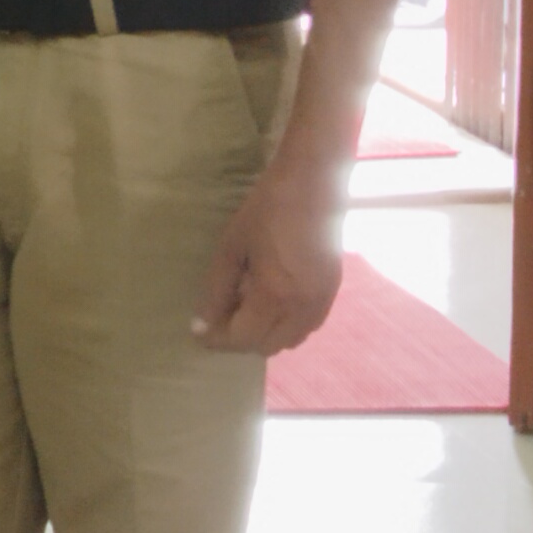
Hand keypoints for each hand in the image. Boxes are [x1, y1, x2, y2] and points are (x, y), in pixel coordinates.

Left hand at [191, 158, 344, 353]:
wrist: (314, 185)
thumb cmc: (266, 211)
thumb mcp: (232, 248)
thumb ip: (216, 291)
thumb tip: (201, 325)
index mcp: (273, 296)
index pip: (242, 338)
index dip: (217, 340)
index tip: (200, 334)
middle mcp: (301, 309)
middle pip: (266, 346)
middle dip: (240, 339)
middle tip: (221, 318)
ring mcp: (321, 303)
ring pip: (289, 341)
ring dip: (265, 335)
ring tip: (246, 310)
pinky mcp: (332, 293)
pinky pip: (307, 327)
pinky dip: (287, 326)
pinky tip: (272, 304)